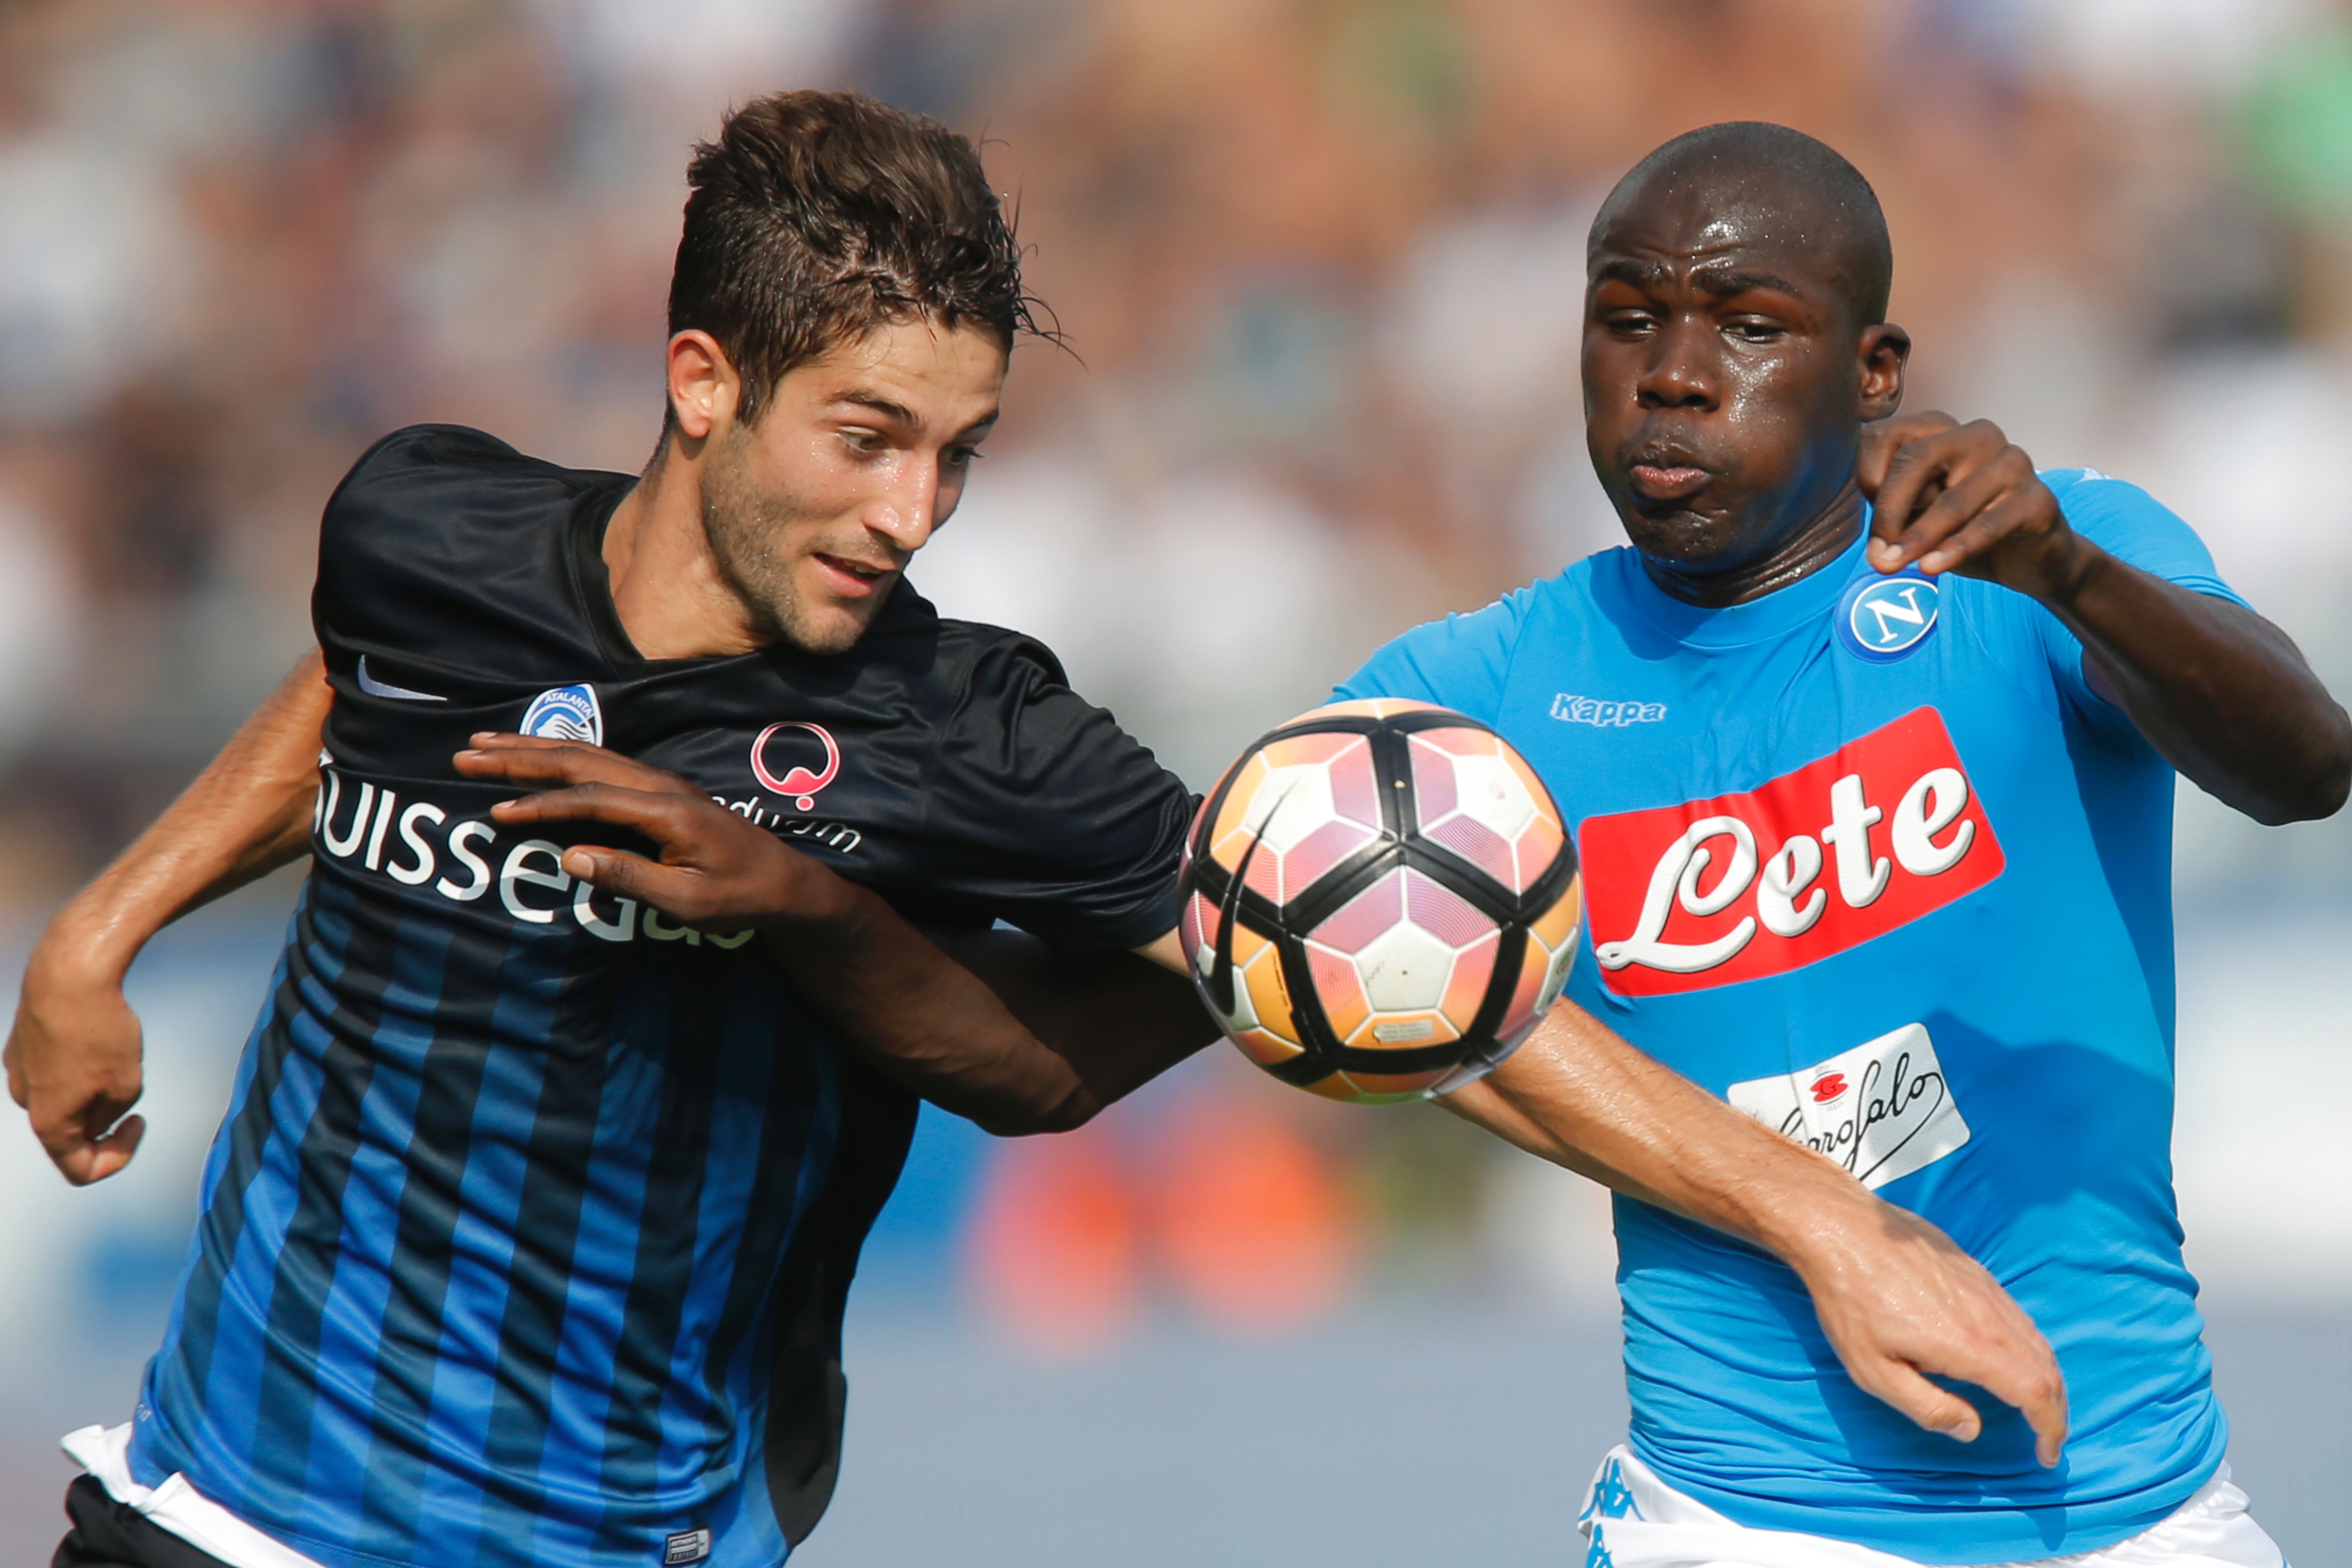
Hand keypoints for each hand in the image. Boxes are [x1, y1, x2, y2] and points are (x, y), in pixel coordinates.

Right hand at [6, 946, 146, 1184]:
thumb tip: (94, 1119)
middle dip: (106, 1119)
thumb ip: (109, 1116)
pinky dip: (78, 1064)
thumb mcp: (126, 1086)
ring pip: (63, 1097)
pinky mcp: (21, 1044)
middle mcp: (25, 1100)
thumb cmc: (101, 1029)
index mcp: (49, 1122)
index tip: (139, 1125)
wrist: (69, 973)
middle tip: (131, 1086)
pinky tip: (95, 1035)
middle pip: (71, 1131)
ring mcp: (17, 1070)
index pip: (80, 1169)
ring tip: (114, 1053)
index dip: (117, 1159)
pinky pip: (54, 1069)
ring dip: (92, 1089)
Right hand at [455, 734, 850, 931]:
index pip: (592, 797)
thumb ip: (630, 877)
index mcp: (668, 810)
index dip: (543, 805)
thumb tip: (571, 856)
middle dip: (521, 756)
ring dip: (535, 748)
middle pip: (581, 759)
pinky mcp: (659, 791)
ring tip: (485, 744)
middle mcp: (661, 786)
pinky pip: (601, 762)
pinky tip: (536, 754)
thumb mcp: (687, 901)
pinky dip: (560, 755)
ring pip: (588, 754)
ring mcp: (660, 783)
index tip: (499, 810)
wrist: (786, 883)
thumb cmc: (740, 897)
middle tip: (466, 752)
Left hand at [1789, 1193, 2068, 1465]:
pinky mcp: (1974, 1270)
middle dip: (2055, 1409)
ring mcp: (1983, 1287)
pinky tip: (2011, 1358)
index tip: (2045, 1453)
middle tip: (2045, 1438)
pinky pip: (2017, 1315)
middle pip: (2045, 1368)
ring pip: (2035, 1339)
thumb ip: (1926, 1407)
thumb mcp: (1873, 1370)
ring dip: (2045, 1378)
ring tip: (2035, 1406)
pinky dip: (2029, 1347)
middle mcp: (1987, 1313)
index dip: (2050, 1428)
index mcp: (1967, 1344)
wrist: (1841, 1229)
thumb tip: (1971, 1429)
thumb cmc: (1849, 1301)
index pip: (2035, 1392)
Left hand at [1857, 413, 2087, 601]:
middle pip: (1916, 458)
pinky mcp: (2037, 498)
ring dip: (1918, 537)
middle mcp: (1978, 436)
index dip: (1866, 476)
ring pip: (1952, 498)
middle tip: (1876, 553)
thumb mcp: (1917, 516)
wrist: (2029, 558)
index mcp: (1941, 430)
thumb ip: (1893, 514)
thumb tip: (1877, 548)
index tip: (1865, 517)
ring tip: (1891, 565)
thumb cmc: (1963, 529)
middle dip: (1889, 508)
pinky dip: (1956, 547)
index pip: (1886, 436)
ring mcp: (2012, 462)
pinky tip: (1931, 566)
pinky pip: (1988, 524)